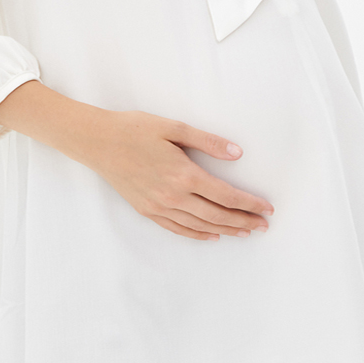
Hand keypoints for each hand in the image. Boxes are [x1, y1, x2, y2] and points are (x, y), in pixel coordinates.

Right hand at [0, 82, 273, 241]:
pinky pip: (177, 228)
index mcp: (183, 174)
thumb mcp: (173, 127)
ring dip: (225, 231)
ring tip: (244, 233)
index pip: (225, 195)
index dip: (249, 204)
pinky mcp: (146, 210)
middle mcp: (173, 195)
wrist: (97, 141)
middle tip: (263, 226)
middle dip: (243, 222)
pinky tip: (210, 235)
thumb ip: (207, 141)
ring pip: (199, 225)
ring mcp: (158, 206)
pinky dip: (197, 234)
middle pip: (217, 215)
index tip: (267, 208)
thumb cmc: (134, 128)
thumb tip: (237, 154)